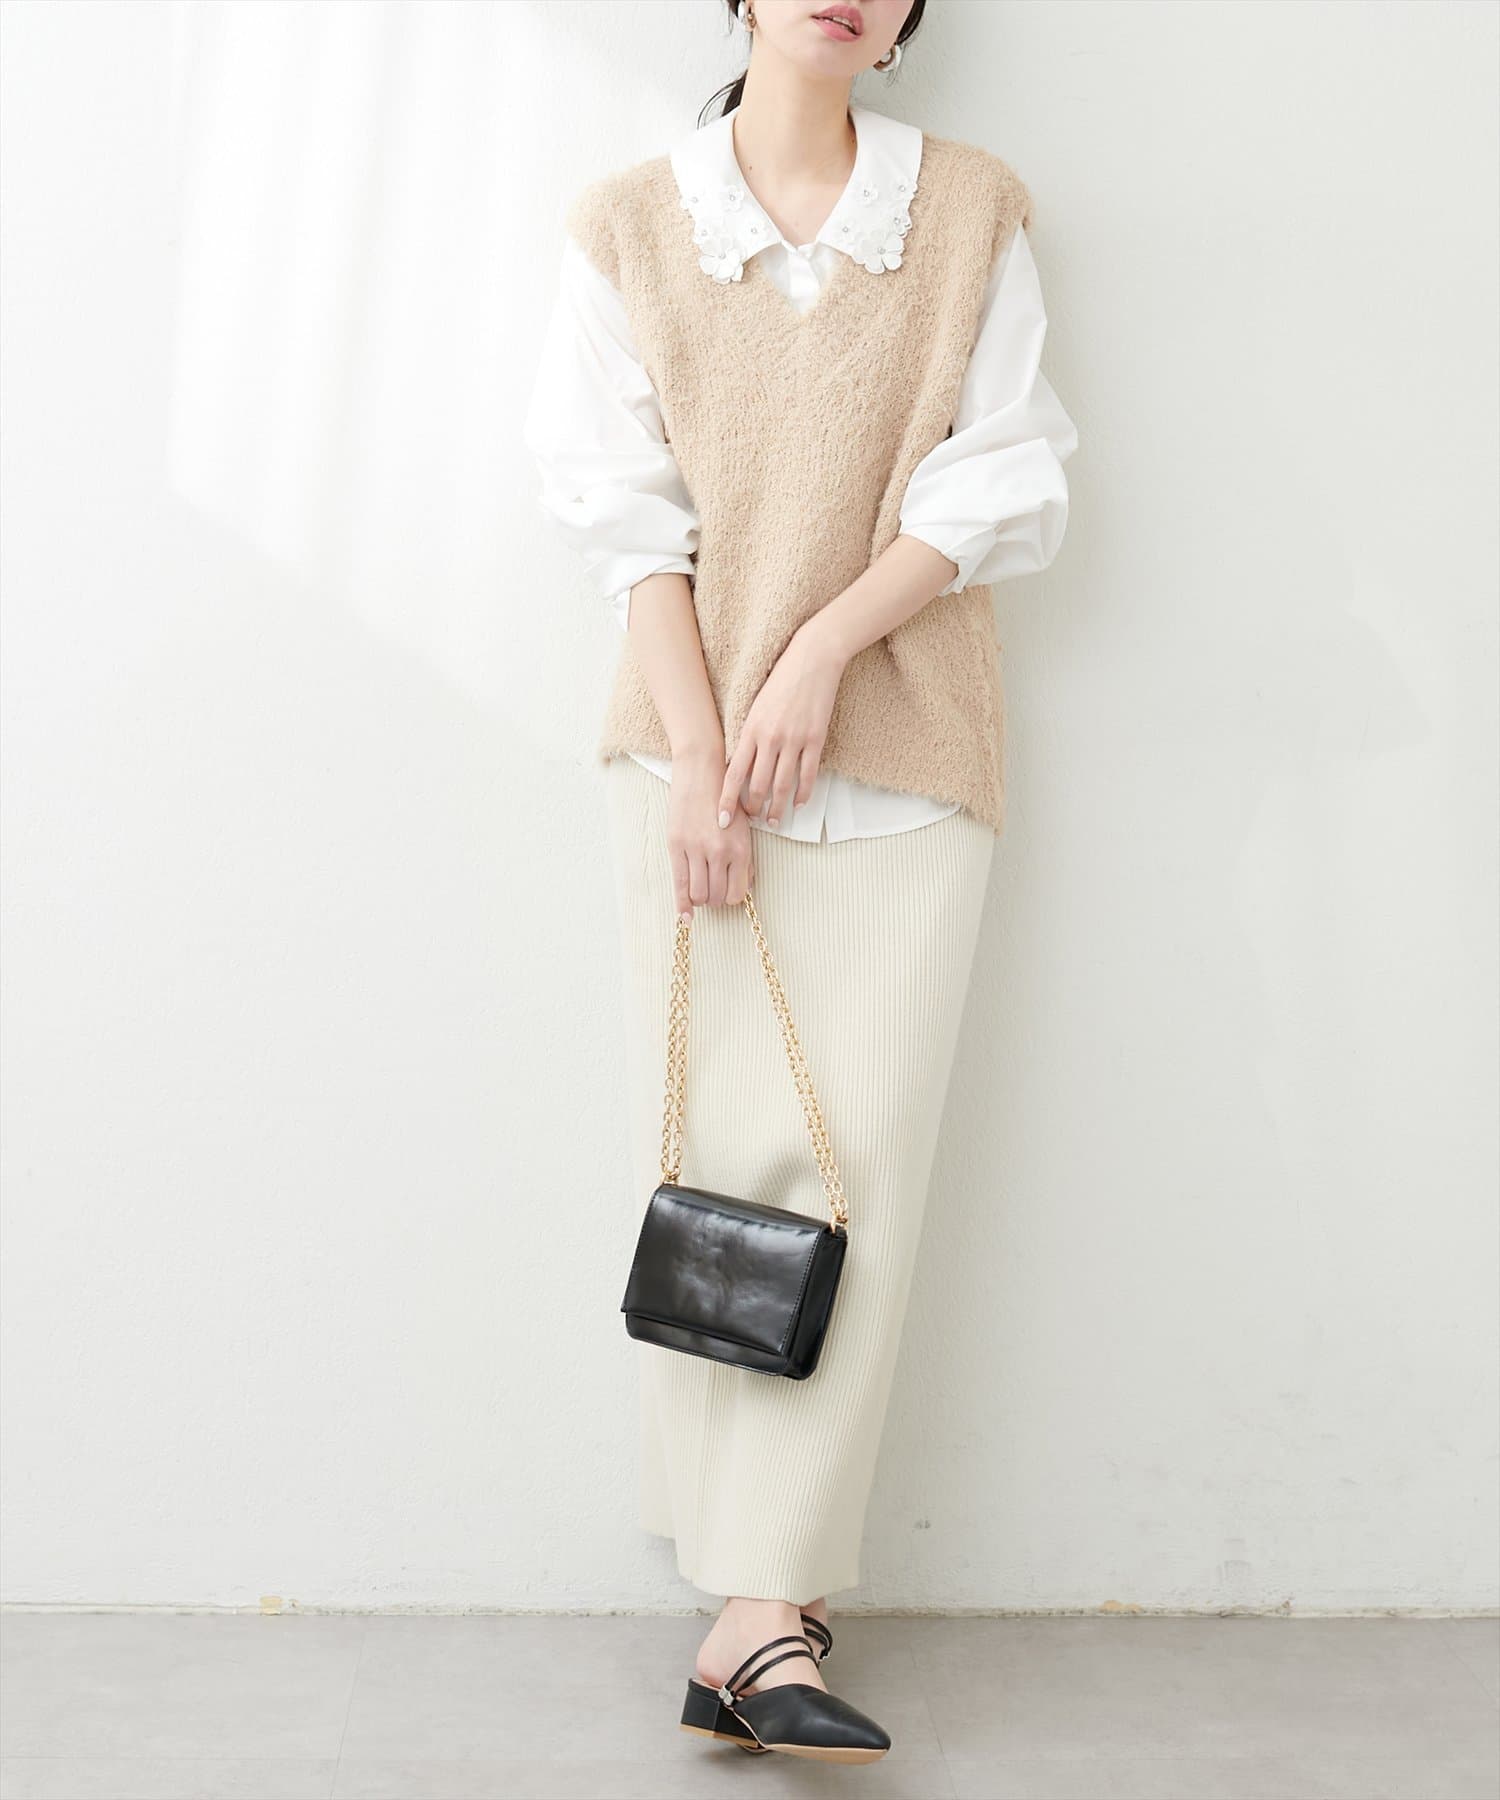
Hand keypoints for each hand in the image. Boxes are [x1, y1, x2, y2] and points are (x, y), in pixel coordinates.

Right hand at [667, 748, 753, 919]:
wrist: (701, 772)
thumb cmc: (724, 798)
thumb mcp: (743, 827)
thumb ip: (744, 858)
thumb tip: (743, 887)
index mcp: (741, 849)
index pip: (738, 893)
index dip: (732, 897)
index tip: (727, 893)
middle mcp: (720, 852)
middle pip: (718, 897)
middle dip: (715, 899)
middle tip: (712, 891)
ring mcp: (697, 850)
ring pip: (700, 895)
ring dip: (700, 899)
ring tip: (699, 890)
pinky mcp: (677, 846)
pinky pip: (680, 884)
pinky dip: (683, 905)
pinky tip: (685, 916)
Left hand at [718, 623, 847, 829]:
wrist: (812, 659)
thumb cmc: (781, 680)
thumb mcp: (755, 706)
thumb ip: (749, 735)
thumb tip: (740, 764)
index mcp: (750, 730)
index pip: (734, 774)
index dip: (727, 800)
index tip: (722, 819)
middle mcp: (770, 738)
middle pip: (758, 785)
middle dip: (754, 808)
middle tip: (753, 820)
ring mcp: (794, 740)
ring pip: (783, 785)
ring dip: (778, 807)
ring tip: (775, 820)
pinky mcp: (815, 739)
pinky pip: (808, 775)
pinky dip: (804, 793)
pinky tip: (799, 804)